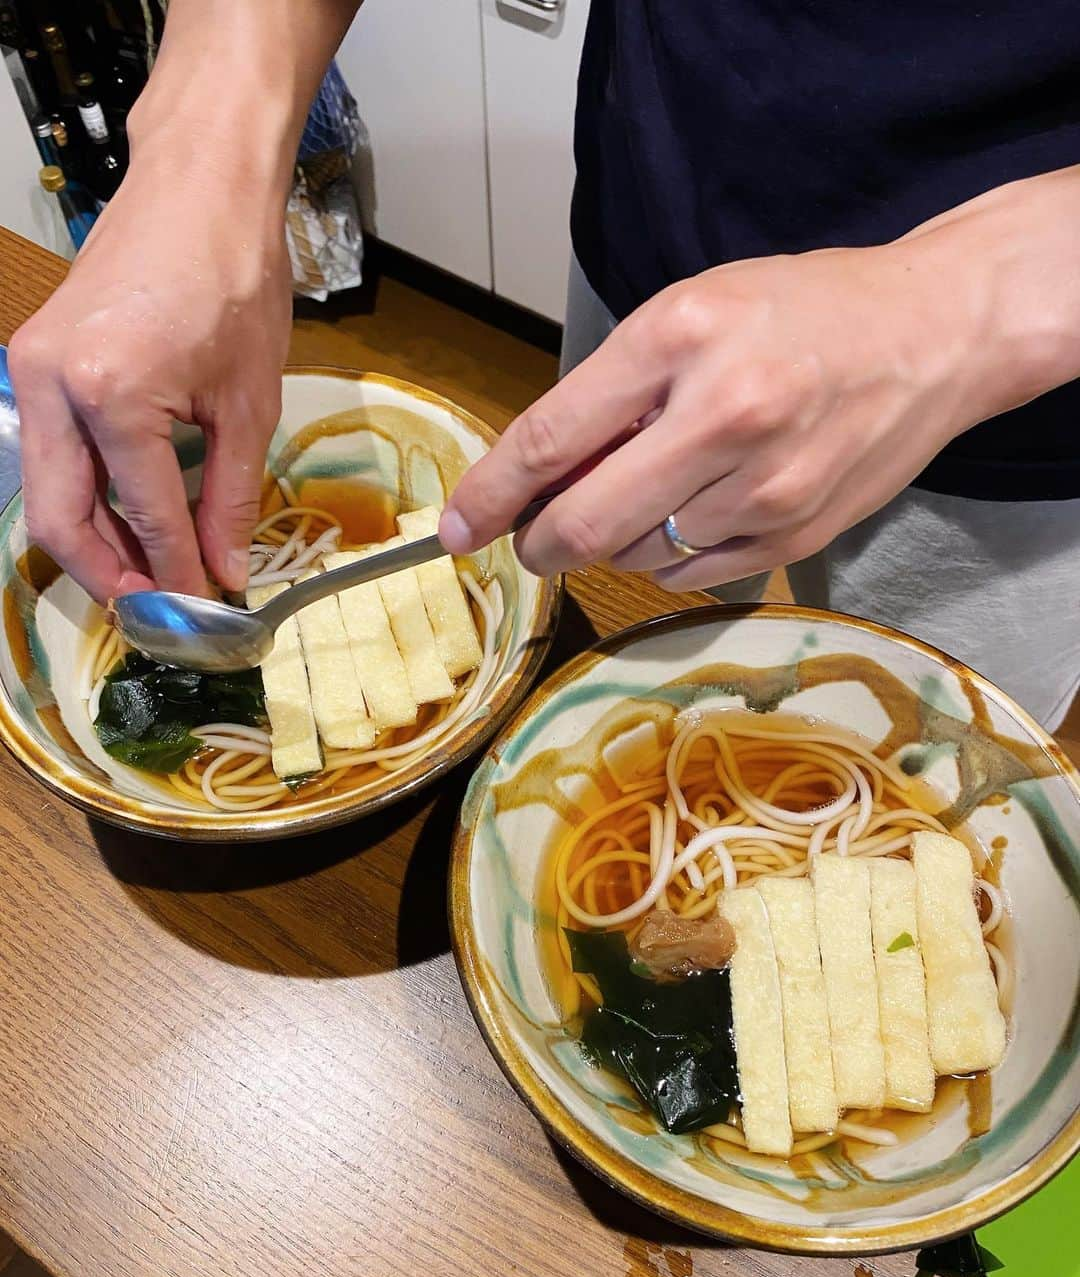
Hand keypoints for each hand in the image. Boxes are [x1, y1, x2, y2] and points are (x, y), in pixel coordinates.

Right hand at [8, 157, 290, 604]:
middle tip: (159, 613)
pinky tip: (133, 519)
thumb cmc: (236, 279)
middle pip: (60, 520)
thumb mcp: (249, 402)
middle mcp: (51, 386)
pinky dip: (89, 495)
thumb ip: (230, 497)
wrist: (200, 187)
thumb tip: (224, 570)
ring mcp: (32, 370)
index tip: (207, 613)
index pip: (146, 515)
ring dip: (96, 543)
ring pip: (48, 492)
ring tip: (152, 576)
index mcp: (111, 395)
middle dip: (109, 576)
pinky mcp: (35, 360)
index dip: (178, 574)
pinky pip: (53, 453)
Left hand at [440, 174, 1079, 588]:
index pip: (552, 439)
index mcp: (680, 339)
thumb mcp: (692, 312)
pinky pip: (690, 577)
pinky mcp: (795, 539)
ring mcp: (765, 489)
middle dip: (541, 543)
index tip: (456, 530)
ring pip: (635, 558)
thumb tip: (537, 481)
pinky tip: (697, 512)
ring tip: (653, 491)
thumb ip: (612, 392)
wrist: (934, 336)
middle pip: (585, 525)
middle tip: (536, 536)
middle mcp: (724, 418)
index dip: (489, 495)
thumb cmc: (800, 312)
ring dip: (615, 541)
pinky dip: (669, 557)